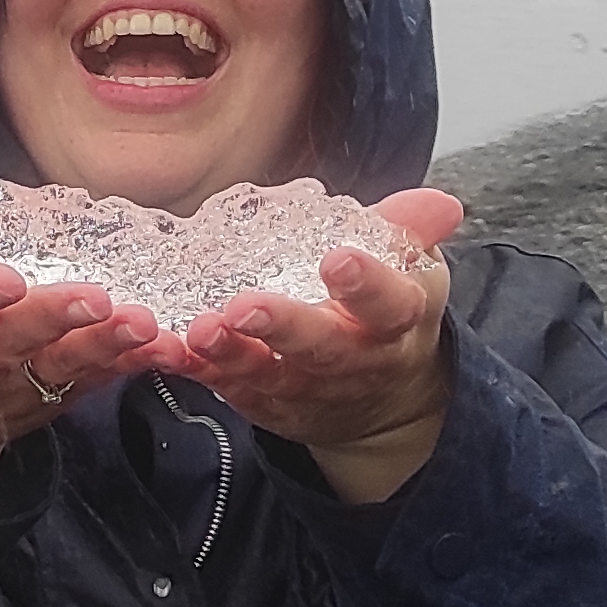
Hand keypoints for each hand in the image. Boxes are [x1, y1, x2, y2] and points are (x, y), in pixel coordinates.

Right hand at [0, 193, 160, 517]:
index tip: (3, 279)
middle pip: (10, 342)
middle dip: (52, 322)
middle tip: (95, 298)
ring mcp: (12, 384)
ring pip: (59, 366)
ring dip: (102, 347)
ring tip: (141, 324)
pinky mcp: (50, 396)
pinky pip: (91, 383)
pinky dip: (127, 367)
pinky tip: (163, 346)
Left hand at [149, 187, 465, 502]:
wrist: (384, 403)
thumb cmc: (389, 314)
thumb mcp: (413, 273)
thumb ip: (411, 232)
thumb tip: (442, 203)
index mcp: (394, 322)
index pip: (388, 304)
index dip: (366, 285)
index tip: (337, 259)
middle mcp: (351, 361)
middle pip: (321, 349)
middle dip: (283, 330)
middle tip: (244, 306)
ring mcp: (305, 389)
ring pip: (267, 376)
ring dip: (230, 356)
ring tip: (198, 331)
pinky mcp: (264, 403)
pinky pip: (227, 388)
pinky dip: (195, 371)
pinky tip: (164, 350)